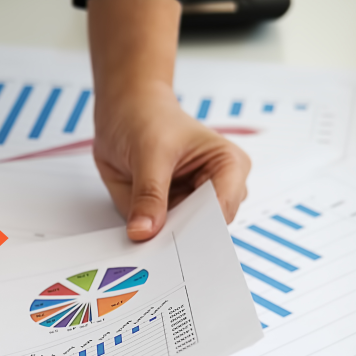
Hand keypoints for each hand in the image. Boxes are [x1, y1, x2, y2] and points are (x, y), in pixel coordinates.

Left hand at [93, 81, 250, 240]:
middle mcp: (217, 188)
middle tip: (156, 245)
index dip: (201, 229)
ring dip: (164, 241)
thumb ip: (148, 194)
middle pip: (208, 229)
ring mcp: (194, 204)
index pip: (223, 208)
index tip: (178, 244)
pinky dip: (151, 238)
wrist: (125, 110)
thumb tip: (143, 231)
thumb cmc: (147, 117)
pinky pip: (164, 237)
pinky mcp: (172, 213)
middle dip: (181, 238)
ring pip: (185, 238)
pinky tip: (138, 235)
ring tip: (144, 239)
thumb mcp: (148, 151)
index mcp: (229, 165)